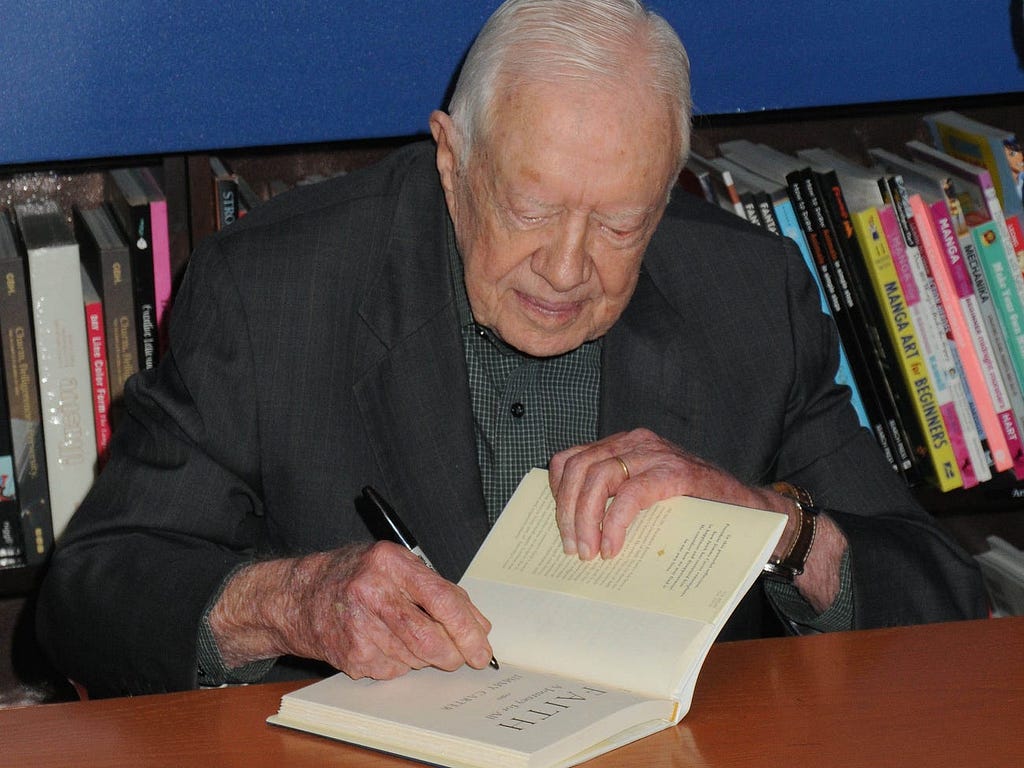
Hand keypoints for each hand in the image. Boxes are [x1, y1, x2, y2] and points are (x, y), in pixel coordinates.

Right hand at [210, 541, 493, 679]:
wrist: (298, 596)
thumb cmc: (355, 576)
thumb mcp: (395, 565)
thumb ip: (438, 589)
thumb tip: (478, 625)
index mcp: (390, 561)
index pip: (441, 599)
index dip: (467, 628)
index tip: (482, 648)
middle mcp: (372, 591)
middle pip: (429, 639)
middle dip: (453, 655)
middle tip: (460, 658)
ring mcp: (357, 626)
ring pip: (415, 659)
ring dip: (424, 657)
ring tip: (407, 638)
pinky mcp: (350, 654)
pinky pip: (393, 671)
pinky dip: (399, 663)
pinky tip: (383, 643)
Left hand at [548, 428, 845, 611]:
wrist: (754, 513)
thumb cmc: (698, 510)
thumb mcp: (647, 498)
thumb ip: (616, 498)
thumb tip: (573, 530)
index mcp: (625, 446)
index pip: (571, 458)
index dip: (557, 492)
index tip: (559, 526)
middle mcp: (637, 442)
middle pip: (579, 467)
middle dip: (567, 511)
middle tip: (573, 548)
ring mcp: (658, 454)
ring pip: (599, 477)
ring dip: (586, 519)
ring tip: (589, 552)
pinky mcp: (678, 472)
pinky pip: (632, 493)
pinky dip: (616, 522)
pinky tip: (613, 546)